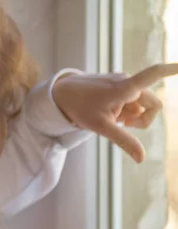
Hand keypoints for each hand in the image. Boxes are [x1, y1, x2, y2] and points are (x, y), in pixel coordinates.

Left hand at [52, 63, 177, 162]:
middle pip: (153, 105)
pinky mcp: (121, 83)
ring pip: (144, 104)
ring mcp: (124, 81)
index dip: (169, 70)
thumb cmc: (80, 108)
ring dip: (133, 114)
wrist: (62, 93)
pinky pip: (134, 100)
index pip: (151, 75)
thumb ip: (124, 140)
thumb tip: (142, 158)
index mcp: (123, 88)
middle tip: (121, 124)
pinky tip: (111, 110)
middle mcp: (127, 80)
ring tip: (112, 116)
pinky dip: (127, 109)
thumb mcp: (101, 127)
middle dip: (142, 119)